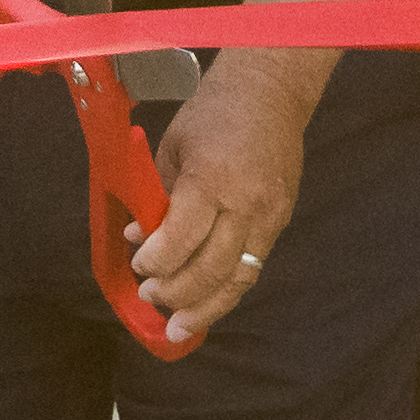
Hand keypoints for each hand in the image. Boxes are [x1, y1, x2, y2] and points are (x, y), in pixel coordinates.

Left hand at [127, 66, 308, 342]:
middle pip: (211, 269)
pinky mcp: (281, 221)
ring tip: (179, 327)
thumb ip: (156, 195)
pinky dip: (227, 289)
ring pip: (238, 279)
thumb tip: (138, 236)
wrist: (271, 92)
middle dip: (177, 292)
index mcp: (211, 180)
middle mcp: (245, 204)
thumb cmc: (213, 112)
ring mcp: (269, 216)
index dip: (156, 262)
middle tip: (151, 298)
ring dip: (206, 308)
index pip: (181, 239)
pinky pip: (253, 267)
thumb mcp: (172, 146)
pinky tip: (206, 303)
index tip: (138, 266)